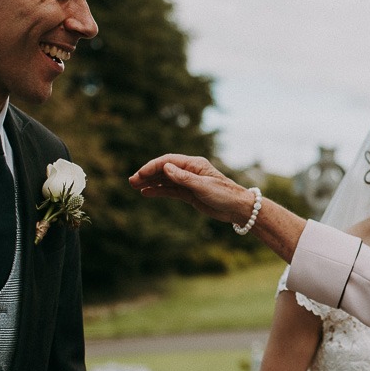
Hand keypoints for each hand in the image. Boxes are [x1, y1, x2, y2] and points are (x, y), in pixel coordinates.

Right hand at [129, 155, 253, 225]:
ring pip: (165, 180)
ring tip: (135, 186)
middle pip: (164, 169)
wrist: (238, 208)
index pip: (168, 162)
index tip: (140, 175)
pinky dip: (158, 191)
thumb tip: (165, 167)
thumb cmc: (224, 195)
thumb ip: (184, 178)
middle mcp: (190, 171)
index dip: (152, 167)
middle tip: (131, 181)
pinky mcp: (189, 193)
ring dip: (150, 182)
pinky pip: (170, 190)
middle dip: (147, 174)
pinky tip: (146, 193)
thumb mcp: (203, 187)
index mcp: (194, 164)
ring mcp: (189, 182)